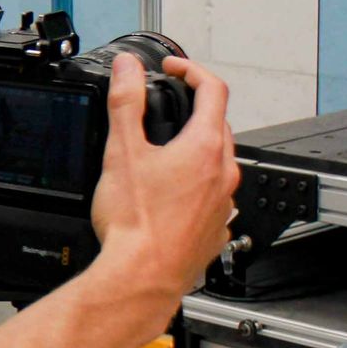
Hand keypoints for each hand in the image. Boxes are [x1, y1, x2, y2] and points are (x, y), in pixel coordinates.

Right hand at [90, 53, 239, 305]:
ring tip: (167, 152)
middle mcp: (223, 175)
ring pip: (219, 163)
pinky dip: (198, 186)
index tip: (174, 69)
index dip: (192, 71)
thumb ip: (126, 102)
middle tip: (168, 107)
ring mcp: (223, 205)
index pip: (213, 90)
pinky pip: (214, 197)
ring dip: (198, 149)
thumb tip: (128, 68)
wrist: (141, 279)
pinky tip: (173, 195)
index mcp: (204, 148)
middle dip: (195, 110)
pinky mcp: (216, 231)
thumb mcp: (122, 151)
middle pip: (219, 126)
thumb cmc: (135, 225)